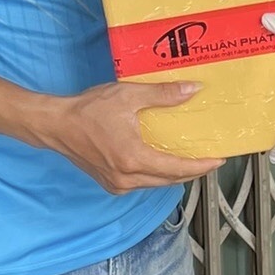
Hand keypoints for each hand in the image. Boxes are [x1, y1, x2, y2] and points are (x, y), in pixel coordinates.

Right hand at [44, 82, 222, 192]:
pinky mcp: (110, 184)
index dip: (201, 166)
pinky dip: (156, 175)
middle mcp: (127, 178)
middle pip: (170, 180)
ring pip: (156, 183)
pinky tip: (163, 162)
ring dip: (174, 174)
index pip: (178, 168)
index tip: (219, 159)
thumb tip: (193, 90)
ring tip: (191, 160)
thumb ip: (163, 95)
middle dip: (193, 171)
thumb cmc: (88, 110)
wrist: (56, 125)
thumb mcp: (128, 96)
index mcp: (134, 159)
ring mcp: (118, 184)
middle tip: (209, 159)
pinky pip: (142, 183)